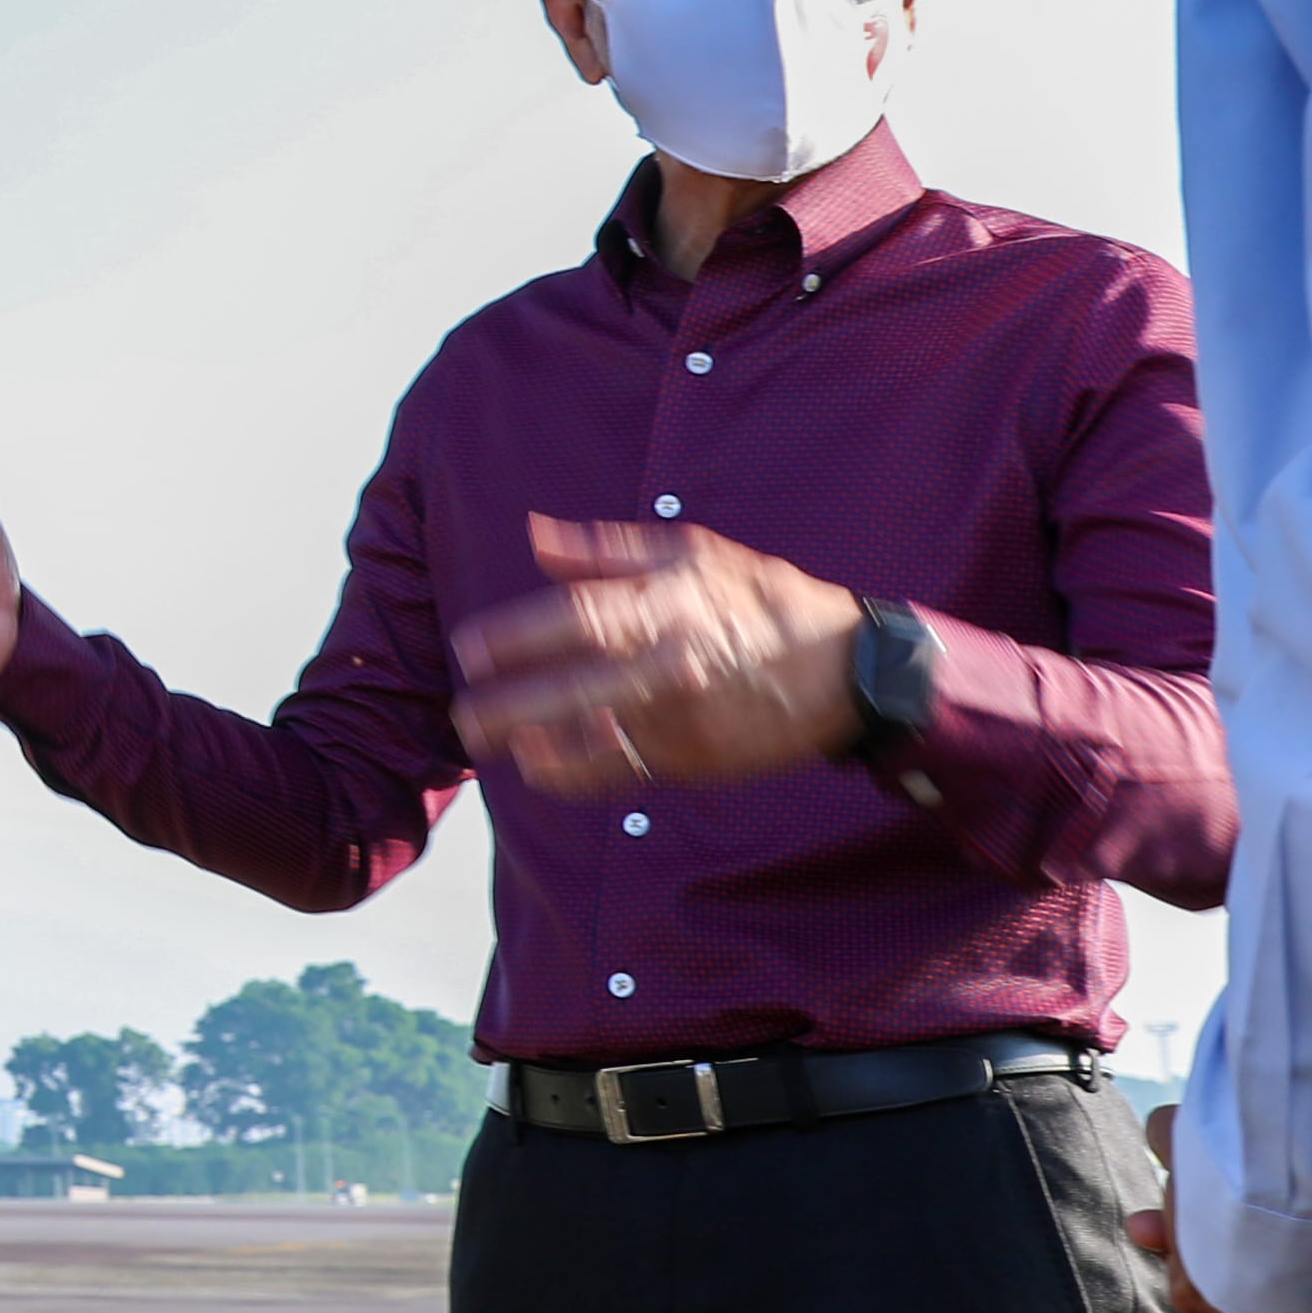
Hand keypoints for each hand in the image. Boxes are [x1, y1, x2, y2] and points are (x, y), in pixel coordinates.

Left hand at [451, 515, 863, 796]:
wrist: (848, 670)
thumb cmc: (766, 600)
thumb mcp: (696, 553)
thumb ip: (609, 550)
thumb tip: (538, 538)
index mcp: (670, 604)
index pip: (580, 617)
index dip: (520, 634)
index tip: (470, 648)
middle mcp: (674, 662)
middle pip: (581, 684)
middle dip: (516, 703)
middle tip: (463, 715)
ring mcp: (686, 716)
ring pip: (600, 738)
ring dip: (542, 745)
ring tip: (495, 749)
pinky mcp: (698, 757)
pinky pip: (628, 771)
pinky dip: (582, 774)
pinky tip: (541, 771)